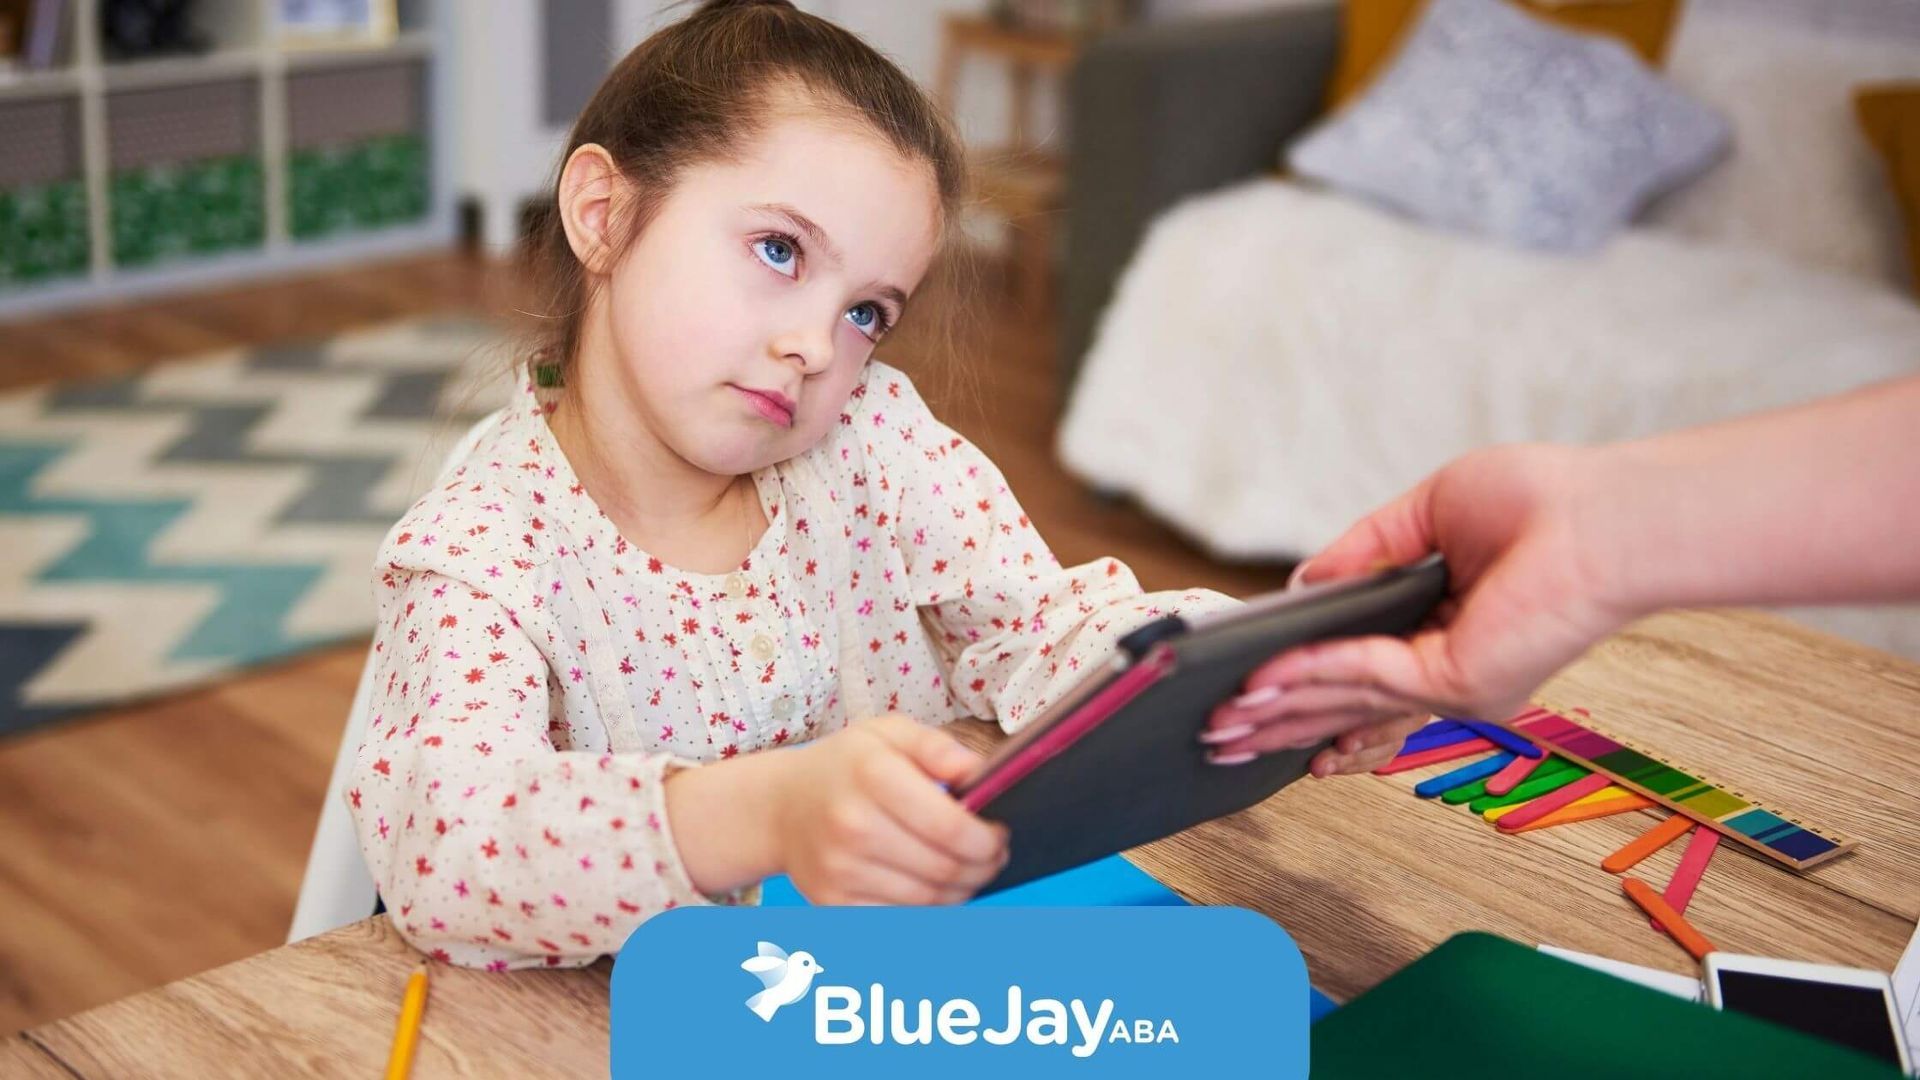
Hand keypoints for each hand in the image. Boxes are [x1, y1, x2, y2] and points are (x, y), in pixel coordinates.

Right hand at [772, 715, 1010, 904]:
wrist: (781, 808)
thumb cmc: (846, 767)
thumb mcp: (888, 733)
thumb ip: (937, 746)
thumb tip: (979, 773)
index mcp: (872, 774)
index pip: (950, 827)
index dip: (987, 840)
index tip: (999, 834)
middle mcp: (852, 825)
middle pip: (945, 868)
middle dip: (983, 867)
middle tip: (993, 856)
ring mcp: (840, 869)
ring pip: (928, 900)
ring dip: (962, 891)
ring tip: (969, 870)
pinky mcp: (833, 903)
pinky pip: (901, 918)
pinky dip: (928, 909)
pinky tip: (936, 887)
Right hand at [1199, 444, 1631, 770]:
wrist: (1606, 516)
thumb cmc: (1540, 500)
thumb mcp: (1427, 514)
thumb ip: (1363, 552)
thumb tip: (1304, 584)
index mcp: (1443, 634)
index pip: (1361, 673)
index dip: (1304, 688)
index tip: (1250, 698)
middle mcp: (1447, 671)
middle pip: (1343, 703)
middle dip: (1276, 720)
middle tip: (1217, 735)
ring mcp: (1452, 684)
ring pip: (1345, 702)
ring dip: (1277, 712)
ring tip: (1221, 726)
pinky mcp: (1458, 681)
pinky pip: (1365, 676)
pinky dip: (1310, 676)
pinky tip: (1264, 680)